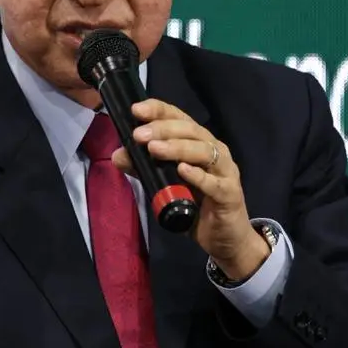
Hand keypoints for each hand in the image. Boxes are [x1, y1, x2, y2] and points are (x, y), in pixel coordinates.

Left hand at [112, 99, 270, 279]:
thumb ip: (144, 169)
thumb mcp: (165, 186)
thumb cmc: (197, 205)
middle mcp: (214, 150)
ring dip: (177, 148)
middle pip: (191, 130)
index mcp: (198, 143)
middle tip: (139, 135)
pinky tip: (182, 170)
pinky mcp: (230, 193)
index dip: (159, 110)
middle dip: (163, 129)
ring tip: (154, 149)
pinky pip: (214, 182)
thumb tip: (118, 155)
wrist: (224, 238)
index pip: (179, 118)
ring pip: (204, 151)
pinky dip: (198, 175)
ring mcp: (225, 171)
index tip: (136, 110)